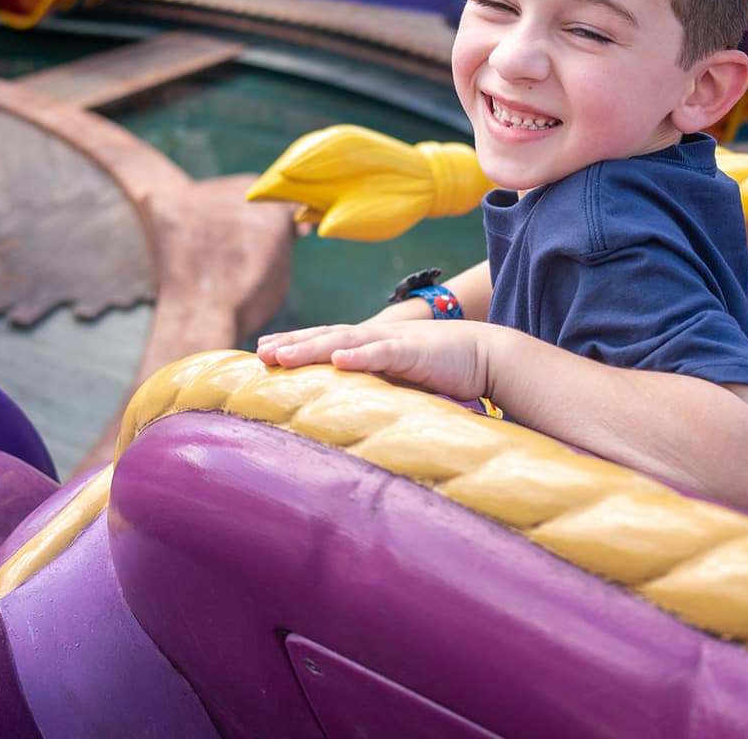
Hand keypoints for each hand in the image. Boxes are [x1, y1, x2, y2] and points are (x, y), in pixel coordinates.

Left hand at [256, 321, 494, 401]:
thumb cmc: (446, 370)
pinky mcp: (415, 351)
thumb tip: (350, 409)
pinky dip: (360, 355)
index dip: (296, 344)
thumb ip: (378, 386)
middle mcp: (377, 337)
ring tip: (281, 355)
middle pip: (326, 337)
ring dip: (311, 347)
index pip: (327, 341)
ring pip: (345, 341)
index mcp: (374, 344)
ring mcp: (394, 341)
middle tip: (259, 353)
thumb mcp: (403, 380)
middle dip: (292, 344)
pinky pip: (383, 352)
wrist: (488, 355)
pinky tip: (339, 360)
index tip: (265, 352)